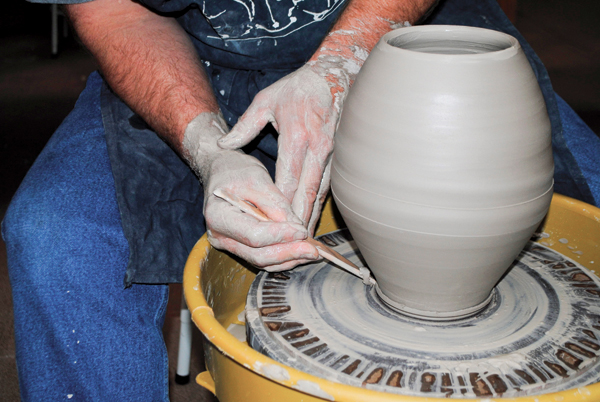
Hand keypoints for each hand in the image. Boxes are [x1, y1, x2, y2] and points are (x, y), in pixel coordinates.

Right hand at [183, 113, 318, 270]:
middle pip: (257, 255)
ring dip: (289, 259)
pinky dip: (283, 257)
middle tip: (313, 250)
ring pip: (262, 262)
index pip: (253, 235)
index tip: (302, 231)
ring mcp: (229, 244)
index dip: (281, 236)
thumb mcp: (258, 179)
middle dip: (288, 253)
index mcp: (218, 216)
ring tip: (311, 252)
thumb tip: (296, 228)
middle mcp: (219, 236)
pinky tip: (300, 251)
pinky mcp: (240, 247)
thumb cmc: (237, 171)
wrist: (223, 172)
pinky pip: (263, 258)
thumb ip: (276, 205)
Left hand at [217, 61, 346, 233]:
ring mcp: (331, 152)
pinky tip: (313, 218)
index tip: (273, 222)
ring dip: (311, 214)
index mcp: (296, 135)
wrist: (333, 76)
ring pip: (321, 191)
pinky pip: (329, 185)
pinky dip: (320, 203)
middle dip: (298, 217)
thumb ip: (244, 125)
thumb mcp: (265, 100)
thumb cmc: (296, 89)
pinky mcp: (339, 156)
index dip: (281, 202)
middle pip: (307, 190)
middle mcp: (317, 147)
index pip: (288, 176)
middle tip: (289, 241)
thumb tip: (224, 144)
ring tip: (301, 238)